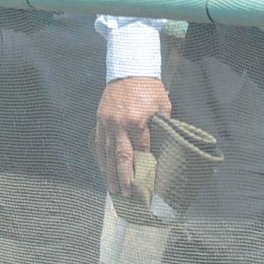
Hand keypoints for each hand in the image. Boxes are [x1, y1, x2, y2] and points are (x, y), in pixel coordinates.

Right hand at [95, 77, 170, 198]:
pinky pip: (100, 143)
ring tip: (112, 189)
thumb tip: (163, 145)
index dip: (144, 167)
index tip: (146, 183)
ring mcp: (107, 123)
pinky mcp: (100, 119)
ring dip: (109, 173)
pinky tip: (104, 169)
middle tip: (125, 195)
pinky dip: (101, 157)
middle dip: (123, 178)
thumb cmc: (149, 87)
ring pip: (107, 153)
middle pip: (121, 157)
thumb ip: (162, 125)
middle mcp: (120, 125)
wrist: (128, 68)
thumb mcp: (162, 104)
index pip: (142, 150)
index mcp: (137, 122)